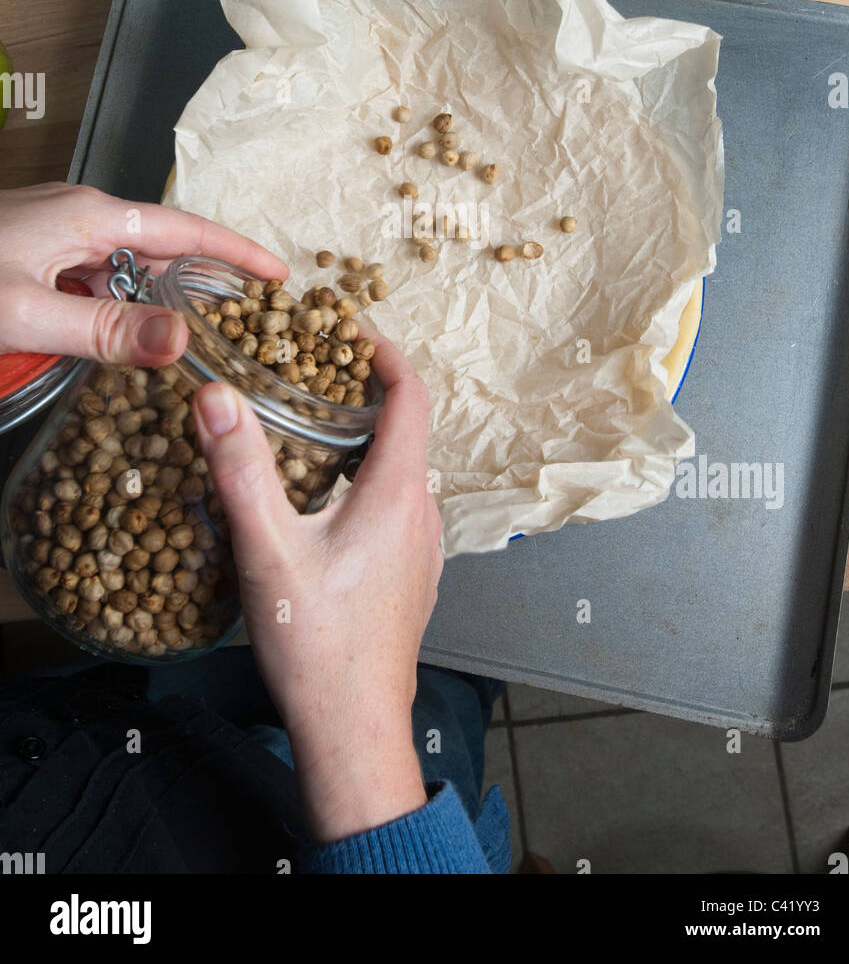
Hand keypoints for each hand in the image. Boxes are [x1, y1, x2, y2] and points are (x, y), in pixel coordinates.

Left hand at [0, 182, 286, 366]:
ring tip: (190, 335)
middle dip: (201, 281)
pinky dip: (115, 302)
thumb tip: (182, 341)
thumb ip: (103, 329)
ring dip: (152, 299)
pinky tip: (118, 332)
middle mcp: (78, 214)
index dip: (236, 252)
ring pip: (123, 266)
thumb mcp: (25, 313)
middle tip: (242, 318)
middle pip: (159, 248)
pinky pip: (92, 274)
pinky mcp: (32, 249)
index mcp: (90, 216)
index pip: (185, 230)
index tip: (277, 274)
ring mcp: (53, 230)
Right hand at [193, 331, 441, 842]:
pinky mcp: (411, 577)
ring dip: (361, 444)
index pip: (411, 394)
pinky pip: (395, 509)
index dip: (385, 353)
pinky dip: (364, 485)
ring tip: (307, 432)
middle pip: (403, 430)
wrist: (354, 727)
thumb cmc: (319, 644)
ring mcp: (422, 548)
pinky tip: (319, 506)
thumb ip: (242, 469)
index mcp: (399, 492)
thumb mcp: (269, 549)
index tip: (351, 330)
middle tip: (310, 375)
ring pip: (398, 473)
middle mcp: (423, 512)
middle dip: (361, 395)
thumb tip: (217, 397)